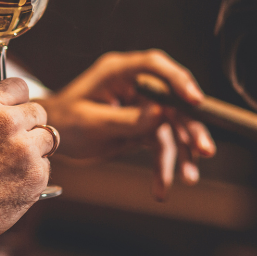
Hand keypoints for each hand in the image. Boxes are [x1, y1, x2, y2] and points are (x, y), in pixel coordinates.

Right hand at [0, 78, 52, 255]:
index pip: (17, 87)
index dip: (15, 100)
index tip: (13, 110)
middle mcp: (6, 122)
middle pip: (37, 111)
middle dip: (28, 125)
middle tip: (15, 142)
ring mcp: (24, 149)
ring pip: (47, 138)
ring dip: (35, 148)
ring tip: (14, 164)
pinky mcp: (35, 177)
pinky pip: (45, 167)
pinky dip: (34, 174)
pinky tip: (12, 183)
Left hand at [35, 49, 215, 199]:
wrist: (52, 137)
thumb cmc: (65, 122)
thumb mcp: (91, 122)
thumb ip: (126, 119)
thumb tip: (161, 114)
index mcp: (119, 72)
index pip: (155, 67)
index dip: (178, 80)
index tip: (195, 101)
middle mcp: (135, 86)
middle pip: (172, 100)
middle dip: (189, 127)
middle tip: (204, 149)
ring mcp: (142, 106)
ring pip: (172, 127)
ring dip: (182, 153)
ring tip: (188, 179)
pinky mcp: (143, 126)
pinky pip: (161, 144)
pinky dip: (163, 166)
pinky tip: (162, 188)